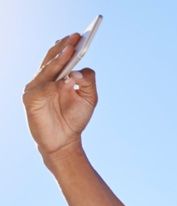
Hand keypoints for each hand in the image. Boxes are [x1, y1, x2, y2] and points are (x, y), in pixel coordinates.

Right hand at [23, 34, 97, 159]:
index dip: (68, 46)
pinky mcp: (31, 97)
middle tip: (75, 36)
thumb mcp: (89, 98)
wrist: (64, 141)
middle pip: (52, 58)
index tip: (79, 35)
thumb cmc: (75, 119)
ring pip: (47, 67)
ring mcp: (36, 87)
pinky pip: (43, 83)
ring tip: (71, 48)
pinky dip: (54, 77)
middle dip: (64, 47)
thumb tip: (78, 70)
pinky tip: (65, 73)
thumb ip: (87, 81)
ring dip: (59, 57)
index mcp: (57, 77)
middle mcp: (45, 79)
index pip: (61, 57)